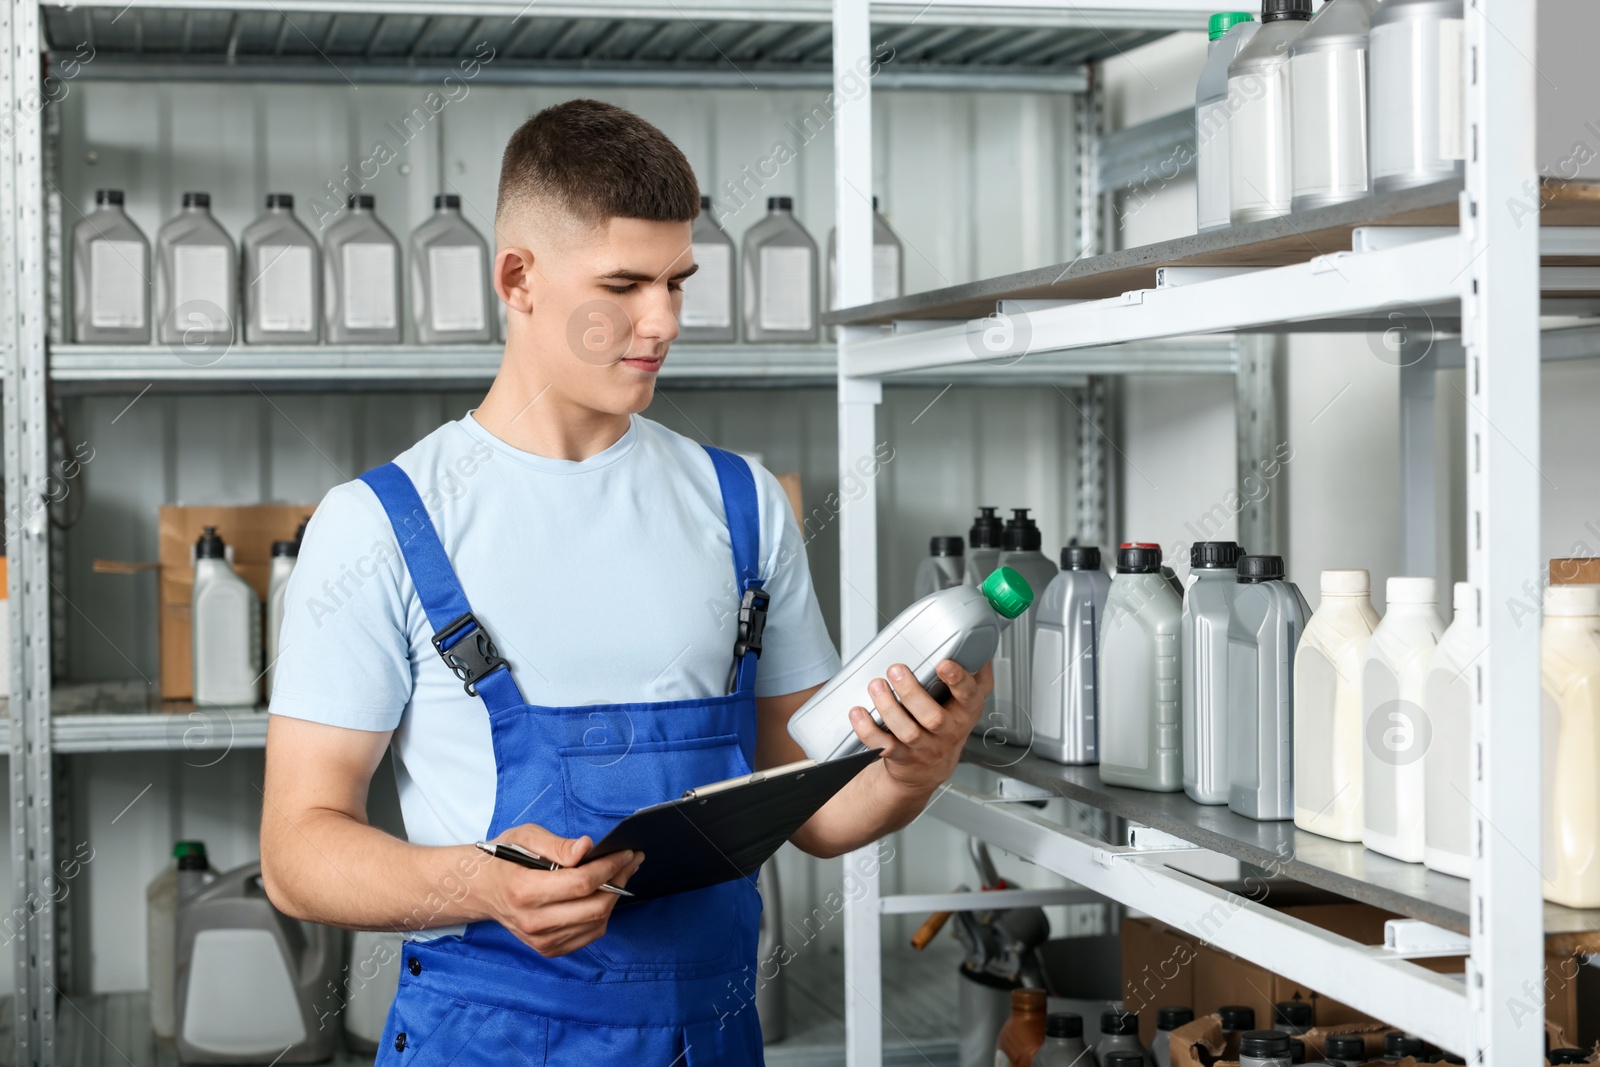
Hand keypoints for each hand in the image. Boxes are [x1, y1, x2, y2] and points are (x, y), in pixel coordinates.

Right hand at [476, 824, 644, 955]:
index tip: (627, 852)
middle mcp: (533, 922)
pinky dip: (602, 915)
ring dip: (615, 897)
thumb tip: (586, 848)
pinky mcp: (548, 949)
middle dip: (620, 881)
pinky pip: (589, 935)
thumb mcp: (524, 837)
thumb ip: (556, 844)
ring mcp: (541, 940)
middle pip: (594, 907)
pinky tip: (603, 895)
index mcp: (525, 891)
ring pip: (596, 923)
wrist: (481, 890)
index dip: (610, 866)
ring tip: (621, 874)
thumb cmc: (504, 858)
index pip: (581, 883)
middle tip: (631, 861)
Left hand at [846, 660, 991, 794]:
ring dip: (889, 708)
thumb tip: (978, 641)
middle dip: (912, 692)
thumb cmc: (948, 725)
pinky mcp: (901, 756)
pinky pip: (883, 746)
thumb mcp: (968, 701)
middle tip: (896, 669)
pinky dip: (868, 730)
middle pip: (933, 716)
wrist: (929, 769)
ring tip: (876, 686)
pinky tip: (858, 713)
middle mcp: (947, 731)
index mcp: (966, 711)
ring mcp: (924, 746)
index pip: (969, 695)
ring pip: (908, 732)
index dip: (958, 680)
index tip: (943, 664)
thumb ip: (974, 674)